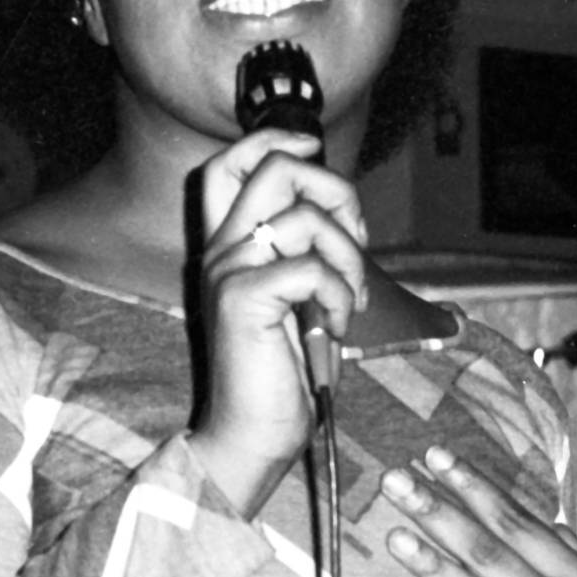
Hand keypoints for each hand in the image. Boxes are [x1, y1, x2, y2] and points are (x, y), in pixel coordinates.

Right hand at [189, 129, 368, 514]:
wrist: (252, 436)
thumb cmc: (283, 373)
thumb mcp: (299, 299)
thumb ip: (307, 253)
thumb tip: (344, 214)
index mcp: (228, 246)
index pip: (230, 162)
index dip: (275, 140)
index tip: (315, 154)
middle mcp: (221, 250)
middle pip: (275, 167)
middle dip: (336, 190)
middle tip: (355, 241)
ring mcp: (228, 271)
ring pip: (305, 216)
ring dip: (349, 257)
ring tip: (347, 301)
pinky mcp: (243, 298)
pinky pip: (311, 266)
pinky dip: (340, 293)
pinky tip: (335, 326)